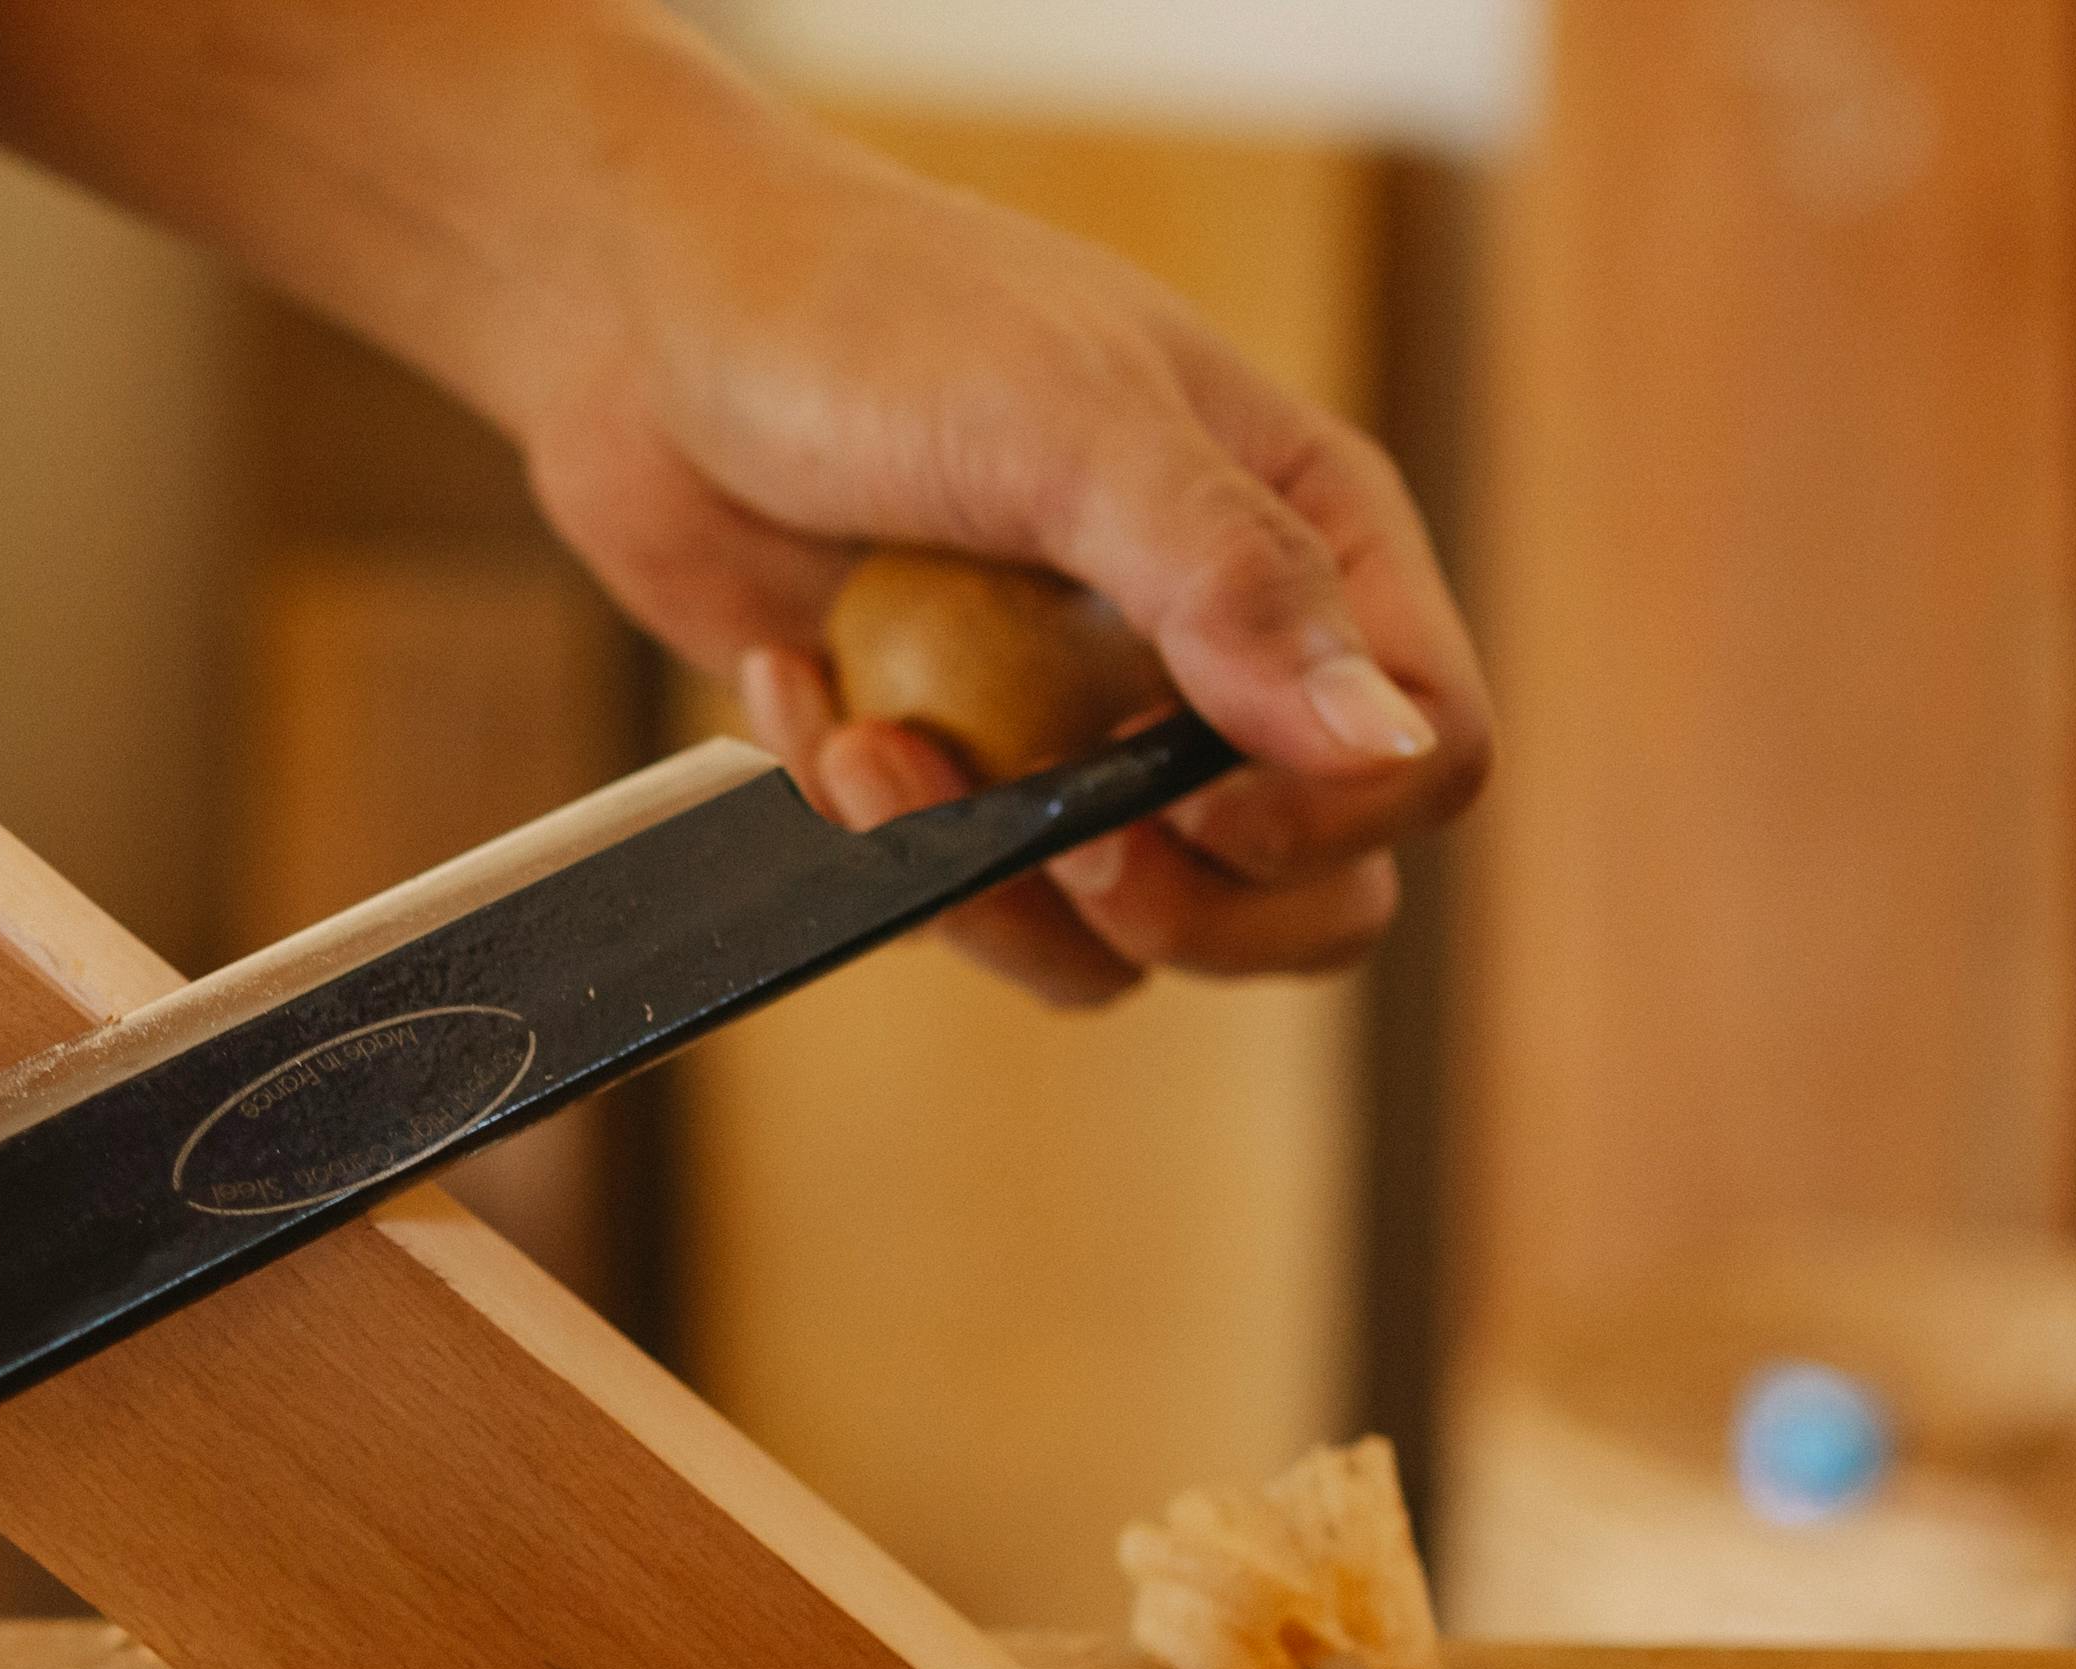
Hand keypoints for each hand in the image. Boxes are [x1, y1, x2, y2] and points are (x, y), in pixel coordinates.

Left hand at [500, 78, 1490, 1006]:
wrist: (650, 335)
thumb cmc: (873, 324)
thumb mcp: (1067, 426)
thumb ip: (1229, 580)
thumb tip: (1380, 744)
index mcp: (1306, 543)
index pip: (1425, 748)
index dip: (1335, 817)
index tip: (1191, 800)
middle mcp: (1213, 656)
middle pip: (1308, 897)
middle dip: (1192, 912)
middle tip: (1071, 852)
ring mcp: (1077, 736)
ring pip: (1121, 936)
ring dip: (992, 889)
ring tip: (870, 757)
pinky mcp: (944, 788)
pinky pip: (955, 899)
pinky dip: (870, 839)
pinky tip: (795, 697)